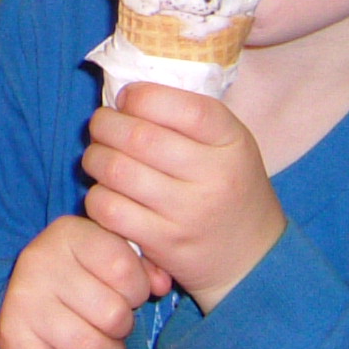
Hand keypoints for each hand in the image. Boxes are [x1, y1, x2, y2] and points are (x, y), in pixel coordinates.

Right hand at [0, 216, 169, 348]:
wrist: (29, 294)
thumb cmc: (84, 274)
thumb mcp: (113, 254)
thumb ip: (145, 265)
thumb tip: (161, 285)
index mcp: (69, 233)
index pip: (123, 267)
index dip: (138, 289)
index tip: (128, 292)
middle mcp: (40, 261)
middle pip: (112, 313)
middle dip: (124, 327)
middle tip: (113, 323)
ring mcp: (22, 300)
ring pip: (89, 348)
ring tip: (103, 347)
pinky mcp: (10, 338)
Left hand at [81, 82, 284, 311]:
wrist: (253, 257)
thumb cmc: (231, 187)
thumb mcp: (230, 144)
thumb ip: (188, 117)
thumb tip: (127, 91)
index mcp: (232, 142)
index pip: (184, 108)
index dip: (143, 97)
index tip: (127, 98)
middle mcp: (214, 176)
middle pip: (139, 138)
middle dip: (105, 125)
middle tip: (100, 125)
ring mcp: (188, 213)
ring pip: (117, 172)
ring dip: (95, 158)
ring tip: (97, 156)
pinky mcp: (164, 243)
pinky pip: (110, 211)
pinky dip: (97, 196)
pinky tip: (105, 192)